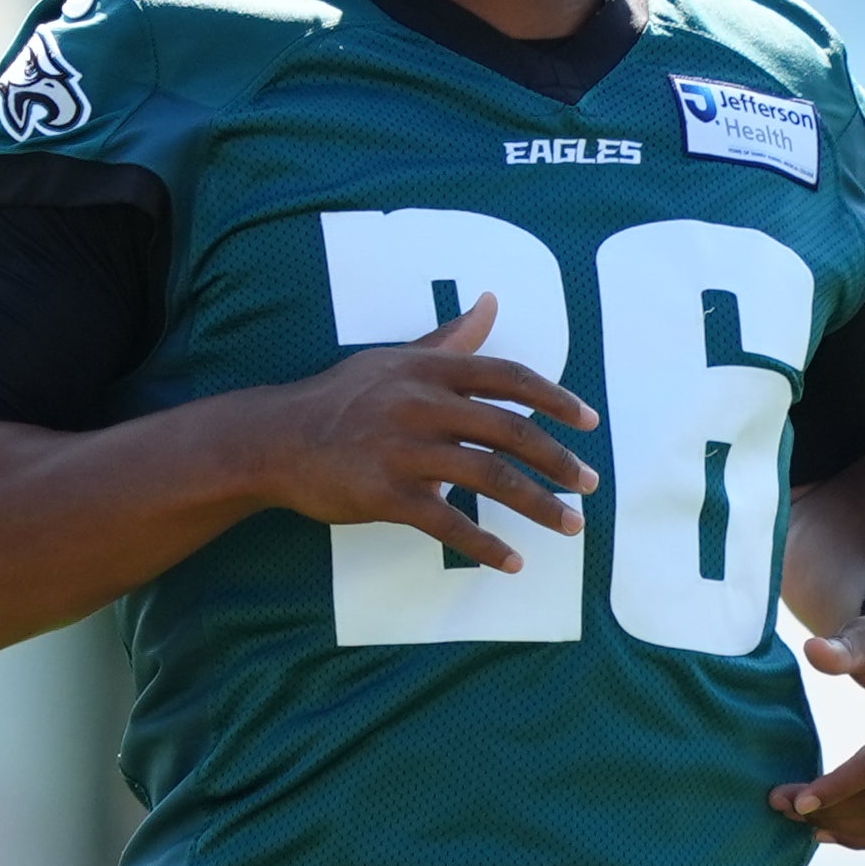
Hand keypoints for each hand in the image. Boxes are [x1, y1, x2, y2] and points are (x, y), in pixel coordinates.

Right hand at [248, 293, 600, 574]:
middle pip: (509, 430)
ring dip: (538, 505)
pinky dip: (484, 546)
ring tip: (570, 526)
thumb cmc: (340, 398)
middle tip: (590, 484)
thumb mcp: (394, 358)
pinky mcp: (384, 494)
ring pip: (489, 478)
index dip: (555, 399)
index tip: (589, 422)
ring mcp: (403, 450)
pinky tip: (511, 562)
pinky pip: (447, 523)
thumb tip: (491, 303)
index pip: (508, 377)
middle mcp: (421, 404)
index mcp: (430, 369)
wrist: (275, 439)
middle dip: (558, 460)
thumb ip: (449, 338)